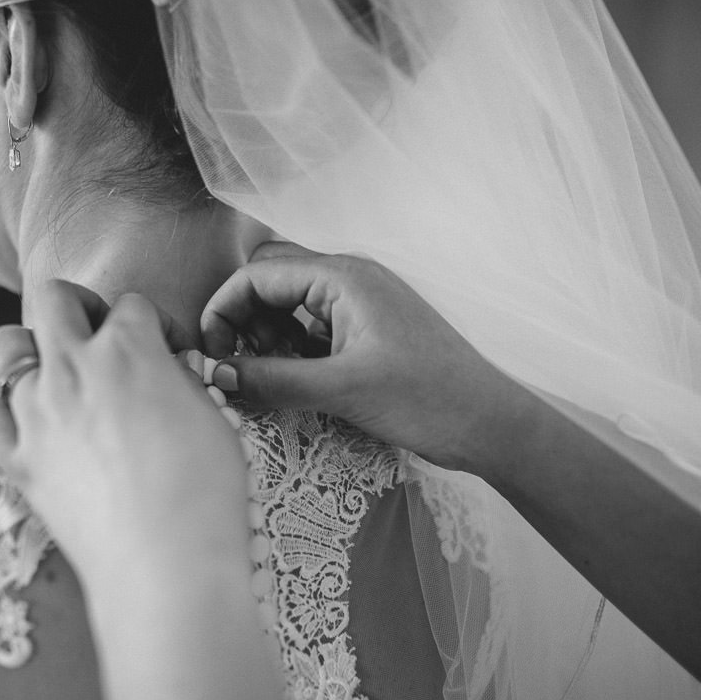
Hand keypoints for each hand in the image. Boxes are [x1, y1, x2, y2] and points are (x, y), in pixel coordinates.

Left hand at [0, 280, 249, 584]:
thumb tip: (164, 371)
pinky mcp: (17, 460)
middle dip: (81, 308)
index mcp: (130, 352)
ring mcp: (36, 414)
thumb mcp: (214, 420)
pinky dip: (6, 407)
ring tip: (59, 374)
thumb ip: (180, 381)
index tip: (167, 351)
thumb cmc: (204, 496)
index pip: (132, 305)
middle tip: (102, 337)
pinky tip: (33, 419)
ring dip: (32, 348)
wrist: (165, 568)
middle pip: (55, 299)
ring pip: (6, 345)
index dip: (154, 323)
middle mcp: (73, 371)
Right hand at [201, 241, 530, 472]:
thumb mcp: (341, 390)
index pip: (258, 274)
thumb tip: (215, 376)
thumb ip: (273, 379)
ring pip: (290, 309)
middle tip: (241, 368)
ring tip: (272, 380)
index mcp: (344, 277)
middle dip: (245, 322)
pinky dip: (294, 353)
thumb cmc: (427, 398)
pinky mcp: (368, 334)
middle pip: (271, 284)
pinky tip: (297, 385)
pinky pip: (313, 331)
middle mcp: (350, 281)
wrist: (490, 425)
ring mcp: (361, 307)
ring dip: (269, 340)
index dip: (224, 310)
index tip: (210, 354)